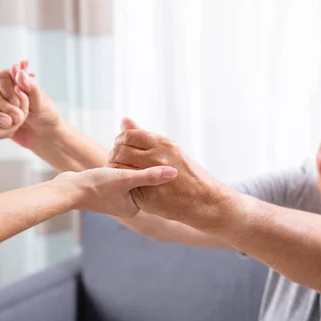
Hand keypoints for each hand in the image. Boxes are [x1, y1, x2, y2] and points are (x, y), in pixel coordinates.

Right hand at [0, 60, 61, 148]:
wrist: (43, 138)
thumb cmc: (46, 117)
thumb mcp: (41, 102)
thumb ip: (30, 87)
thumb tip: (19, 71)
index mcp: (17, 83)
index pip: (3, 77)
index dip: (8, 87)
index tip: (18, 100)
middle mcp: (4, 92)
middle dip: (1, 102)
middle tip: (17, 115)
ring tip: (9, 122)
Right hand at [57, 166, 177, 217]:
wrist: (66, 190)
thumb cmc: (95, 186)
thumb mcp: (125, 179)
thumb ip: (150, 176)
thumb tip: (175, 173)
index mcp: (134, 207)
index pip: (151, 186)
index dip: (154, 170)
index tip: (161, 158)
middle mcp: (125, 204)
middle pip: (141, 180)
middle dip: (142, 166)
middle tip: (144, 155)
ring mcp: (114, 196)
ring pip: (129, 174)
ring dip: (129, 163)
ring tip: (127, 155)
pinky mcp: (104, 186)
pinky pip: (118, 173)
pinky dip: (118, 164)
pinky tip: (115, 156)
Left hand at [107, 118, 233, 223]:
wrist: (205, 200)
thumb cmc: (189, 174)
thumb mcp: (171, 150)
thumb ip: (144, 137)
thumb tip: (123, 120)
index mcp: (164, 144)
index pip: (129, 135)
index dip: (121, 140)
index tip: (121, 146)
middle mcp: (158, 158)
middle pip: (122, 151)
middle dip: (115, 154)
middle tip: (116, 160)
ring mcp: (153, 177)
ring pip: (120, 168)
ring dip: (116, 169)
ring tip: (120, 172)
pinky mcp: (148, 196)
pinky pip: (127, 187)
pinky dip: (124, 185)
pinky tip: (129, 185)